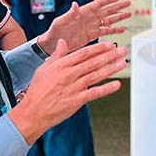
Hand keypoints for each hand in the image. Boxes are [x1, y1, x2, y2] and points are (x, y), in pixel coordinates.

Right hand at [9, 40, 125, 143]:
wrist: (32, 113)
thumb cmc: (37, 91)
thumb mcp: (44, 69)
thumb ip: (56, 55)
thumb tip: (62, 42)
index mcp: (61, 65)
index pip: (84, 53)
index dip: (98, 48)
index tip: (109, 44)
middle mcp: (69, 75)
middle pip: (93, 62)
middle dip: (109, 55)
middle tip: (122, 50)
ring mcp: (74, 87)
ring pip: (96, 75)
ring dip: (111, 68)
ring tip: (123, 62)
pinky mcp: (77, 100)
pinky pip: (95, 93)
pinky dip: (107, 88)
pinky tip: (117, 84)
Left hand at [38, 0, 130, 53]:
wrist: (53, 45)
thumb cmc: (54, 31)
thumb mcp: (60, 21)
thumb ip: (69, 13)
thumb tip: (75, 4)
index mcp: (83, 13)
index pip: (98, 4)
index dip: (109, 0)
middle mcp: (89, 18)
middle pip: (107, 11)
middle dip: (118, 7)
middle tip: (128, 3)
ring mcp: (91, 27)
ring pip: (108, 20)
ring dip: (118, 18)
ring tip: (128, 14)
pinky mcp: (92, 35)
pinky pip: (105, 31)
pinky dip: (114, 31)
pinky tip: (121, 29)